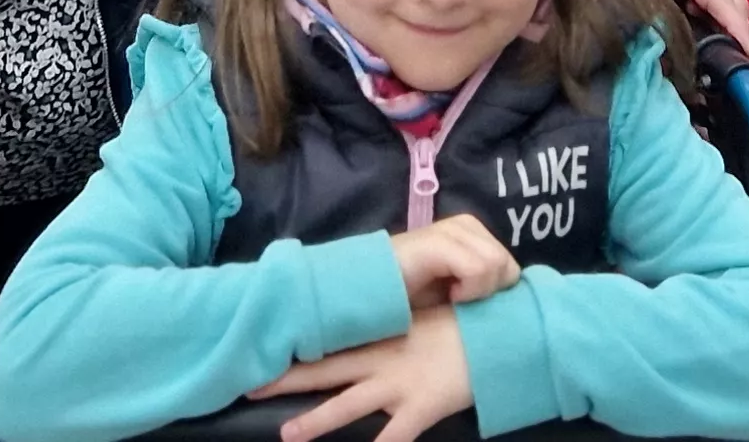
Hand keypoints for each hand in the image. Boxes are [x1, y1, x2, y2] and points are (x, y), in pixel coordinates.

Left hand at [256, 311, 475, 441]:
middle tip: (250, 388)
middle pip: (324, 372)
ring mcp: (398, 387)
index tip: (264, 349)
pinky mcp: (420, 409)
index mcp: (381, 337)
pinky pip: (394, 439)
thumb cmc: (463, 324)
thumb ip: (396, 326)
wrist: (497, 335)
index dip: (297, 349)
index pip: (329, 343)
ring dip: (315, 423)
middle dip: (287, 381)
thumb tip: (373, 326)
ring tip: (286, 436)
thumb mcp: (423, 318)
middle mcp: (381, 361)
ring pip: (347, 407)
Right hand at [386, 213, 517, 307]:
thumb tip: (516, 302)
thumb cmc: (413, 299)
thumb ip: (484, 289)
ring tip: (451, 297)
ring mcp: (452, 230)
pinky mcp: (439, 241)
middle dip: (488, 292)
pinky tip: (448, 296)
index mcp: (473, 234)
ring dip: (477, 292)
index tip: (468, 302)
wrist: (369, 293)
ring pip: (497, 265)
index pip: (511, 268)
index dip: (496, 292)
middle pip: (508, 267)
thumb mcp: (458, 294)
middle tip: (458, 301)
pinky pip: (479, 268)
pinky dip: (468, 290)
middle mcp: (466, 225)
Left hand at [626, 0, 748, 55]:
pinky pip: (722, 2)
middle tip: (740, 60)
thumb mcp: (635, 3)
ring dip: (731, 27)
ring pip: (733, 0)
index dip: (736, 26)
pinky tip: (712, 37)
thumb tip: (682, 60)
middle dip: (739, 29)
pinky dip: (722, 22)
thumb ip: (661, 26)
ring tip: (723, 52)